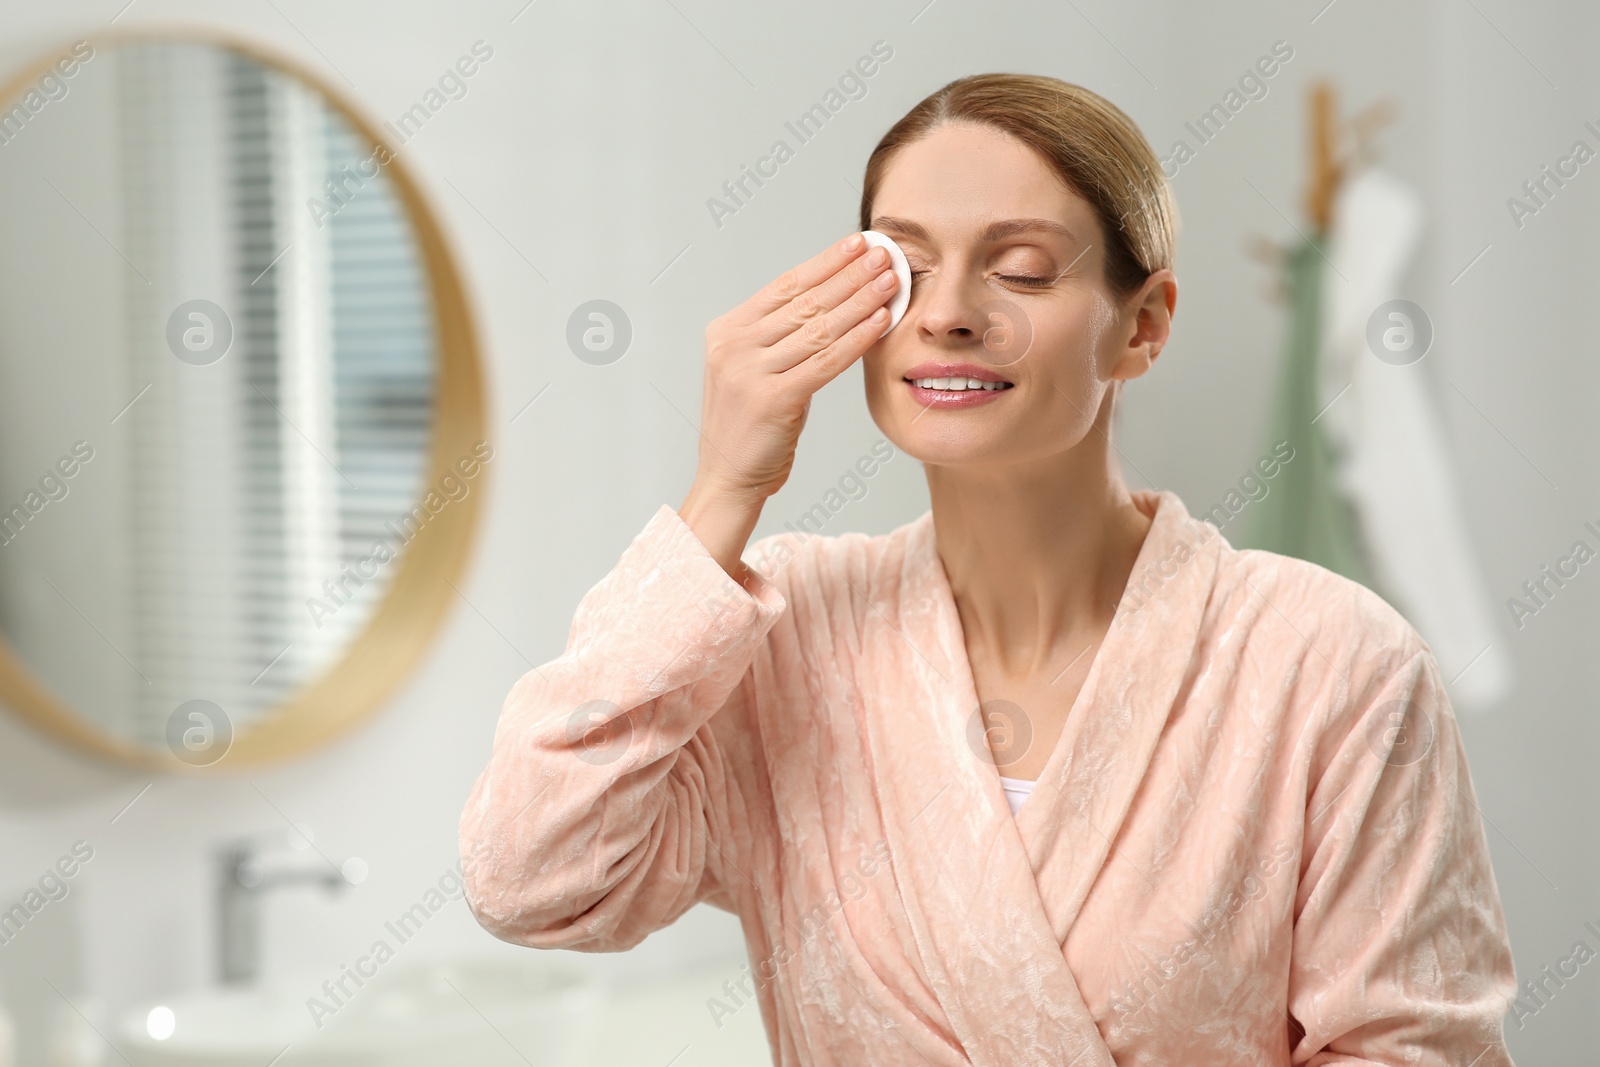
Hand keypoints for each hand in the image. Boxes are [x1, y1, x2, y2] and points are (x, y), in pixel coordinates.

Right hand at [679, 232, 899, 580]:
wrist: (728, 480)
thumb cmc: (750, 429)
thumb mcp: (754, 371)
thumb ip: (778, 338)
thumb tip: (829, 301)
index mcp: (727, 332)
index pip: (784, 286)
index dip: (825, 263)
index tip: (856, 244)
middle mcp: (734, 346)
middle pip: (804, 301)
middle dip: (849, 274)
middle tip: (884, 254)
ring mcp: (749, 371)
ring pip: (818, 327)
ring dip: (860, 300)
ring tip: (891, 280)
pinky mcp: (772, 399)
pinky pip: (825, 361)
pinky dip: (857, 338)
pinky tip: (881, 321)